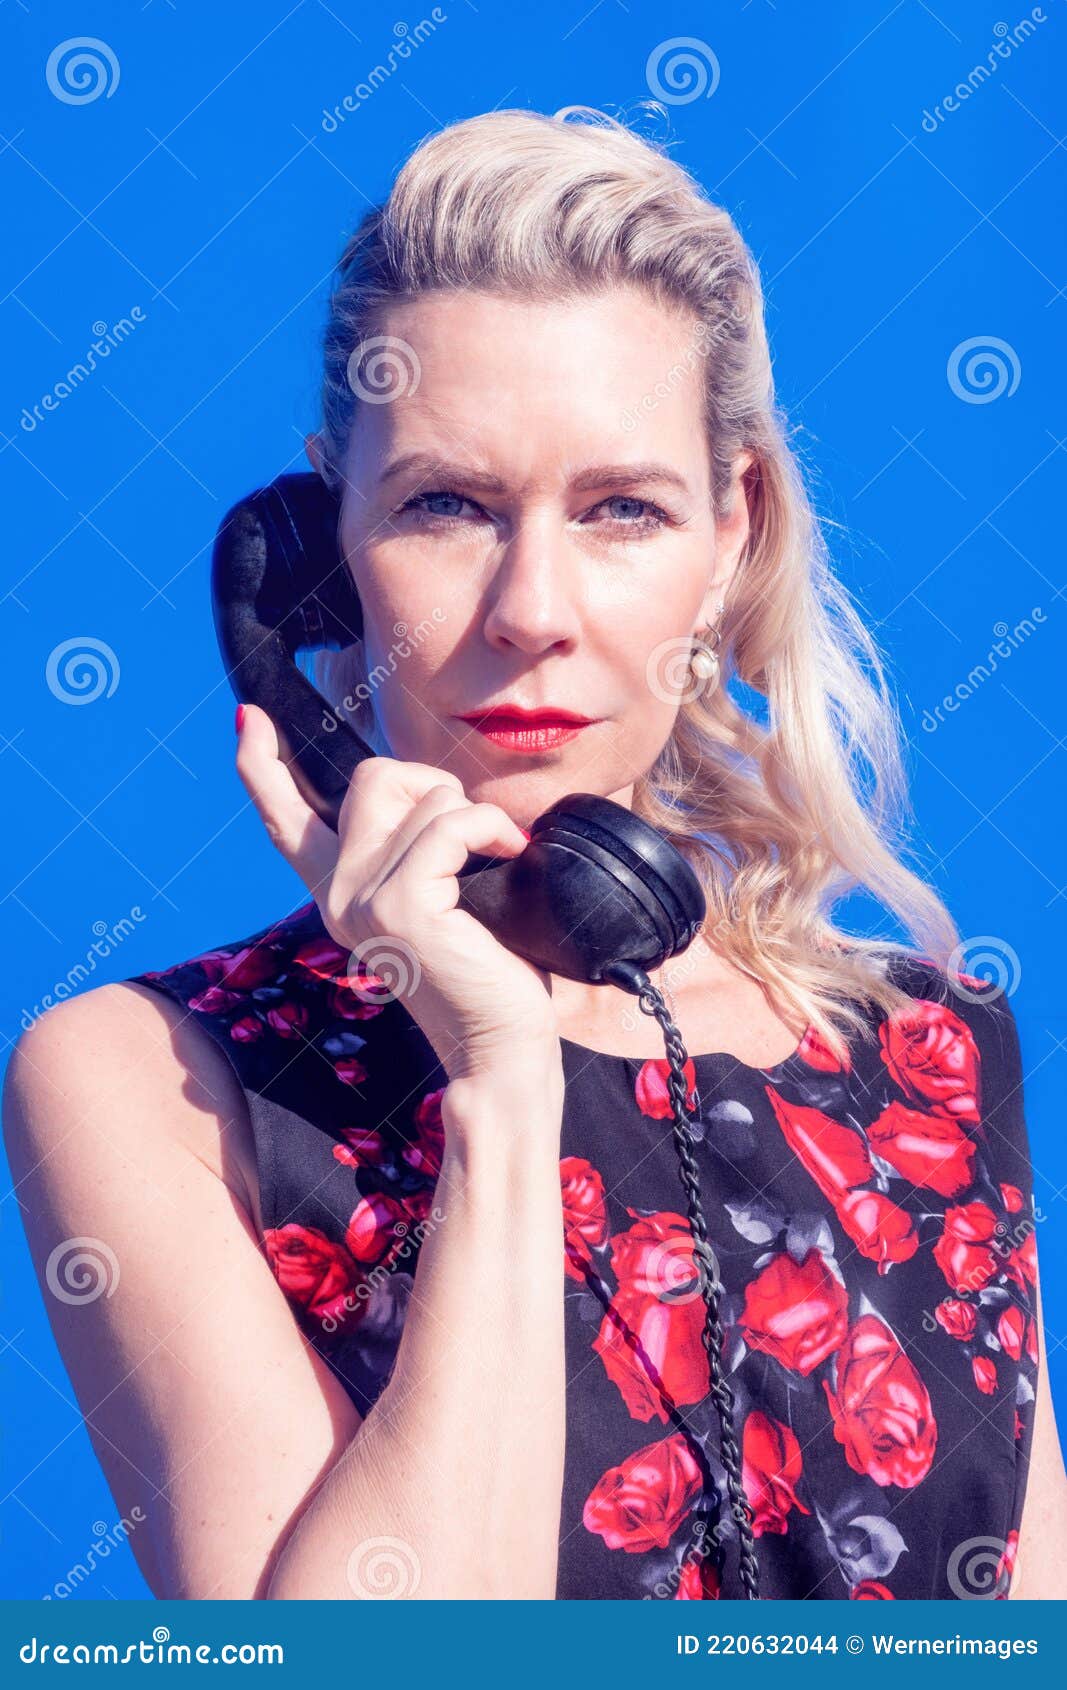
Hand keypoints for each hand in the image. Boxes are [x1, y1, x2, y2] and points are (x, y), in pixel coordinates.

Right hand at [235, 704, 560, 1081]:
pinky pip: (450, 824)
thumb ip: (416, 852)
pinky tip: (508, 855)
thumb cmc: (487, 975)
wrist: (499, 1050)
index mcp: (339, 893)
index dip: (262, 764)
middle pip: (373, 777)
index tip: (247, 719)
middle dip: (435, 784)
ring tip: (497, 860)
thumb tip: (430, 791)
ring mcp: (362, 900)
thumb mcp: (441, 900)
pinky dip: (489, 828)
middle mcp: (338, 895)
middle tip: (473, 836)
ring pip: (422, 796)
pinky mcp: (400, 905)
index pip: (285, 818)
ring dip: (475, 815)